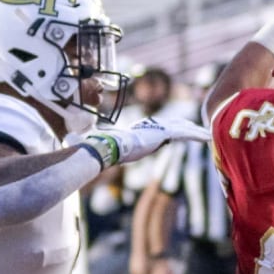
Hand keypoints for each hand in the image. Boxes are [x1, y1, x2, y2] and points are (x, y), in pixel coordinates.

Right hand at [77, 118, 209, 168]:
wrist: (107, 148)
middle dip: (186, 126)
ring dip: (195, 131)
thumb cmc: (100, 148)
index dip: (169, 128)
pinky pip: (185, 134)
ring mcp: (157, 130)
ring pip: (182, 128)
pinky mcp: (163, 134)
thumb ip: (90, 144)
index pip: (158, 129)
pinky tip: (208, 138)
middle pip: (173, 125)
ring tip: (208, 134)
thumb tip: (66, 142)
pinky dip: (196, 135)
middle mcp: (150, 129)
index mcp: (139, 132)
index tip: (176, 131)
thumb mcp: (97, 145)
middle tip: (197, 129)